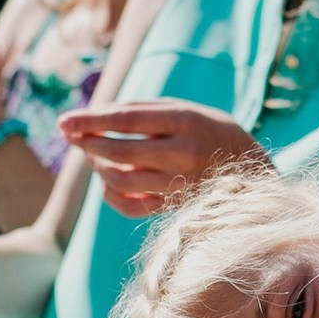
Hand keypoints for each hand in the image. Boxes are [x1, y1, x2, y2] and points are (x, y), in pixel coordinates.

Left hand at [59, 101, 262, 215]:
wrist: (255, 172)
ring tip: (92, 156)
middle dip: (88, 143)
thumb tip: (93, 115)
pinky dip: (111, 195)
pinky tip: (107, 182)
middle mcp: (184, 153)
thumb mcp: (185, 109)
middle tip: (71, 137)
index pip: (126, 119)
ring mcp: (181, 184)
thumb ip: (142, 109)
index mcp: (185, 121)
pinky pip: (132, 207)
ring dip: (98, 168)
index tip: (63, 121)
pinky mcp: (177, 208)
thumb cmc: (210, 132)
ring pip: (122, 181)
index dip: (90, 120)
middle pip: (120, 151)